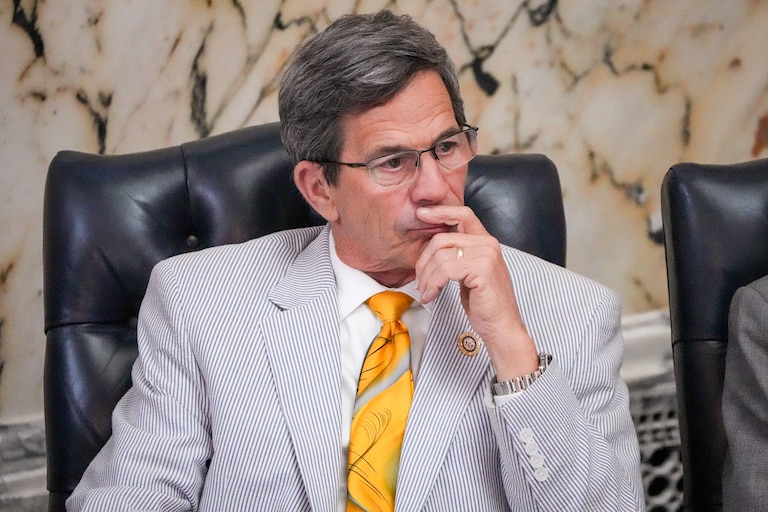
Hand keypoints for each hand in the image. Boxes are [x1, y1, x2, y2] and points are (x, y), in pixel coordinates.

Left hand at [414, 205, 538, 378]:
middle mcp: (488, 244)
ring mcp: (486, 255)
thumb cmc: (484, 304)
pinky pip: (445, 270)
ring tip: (425, 292)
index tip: (421, 213)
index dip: (440, 211)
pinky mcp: (482, 269)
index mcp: (485, 242)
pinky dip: (432, 284)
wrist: (501, 327)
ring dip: (426, 277)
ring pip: (440, 256)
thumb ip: (456, 256)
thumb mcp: (468, 274)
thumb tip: (431, 248)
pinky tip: (431, 296)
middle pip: (442, 238)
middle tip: (419, 281)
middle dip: (423, 261)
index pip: (463, 214)